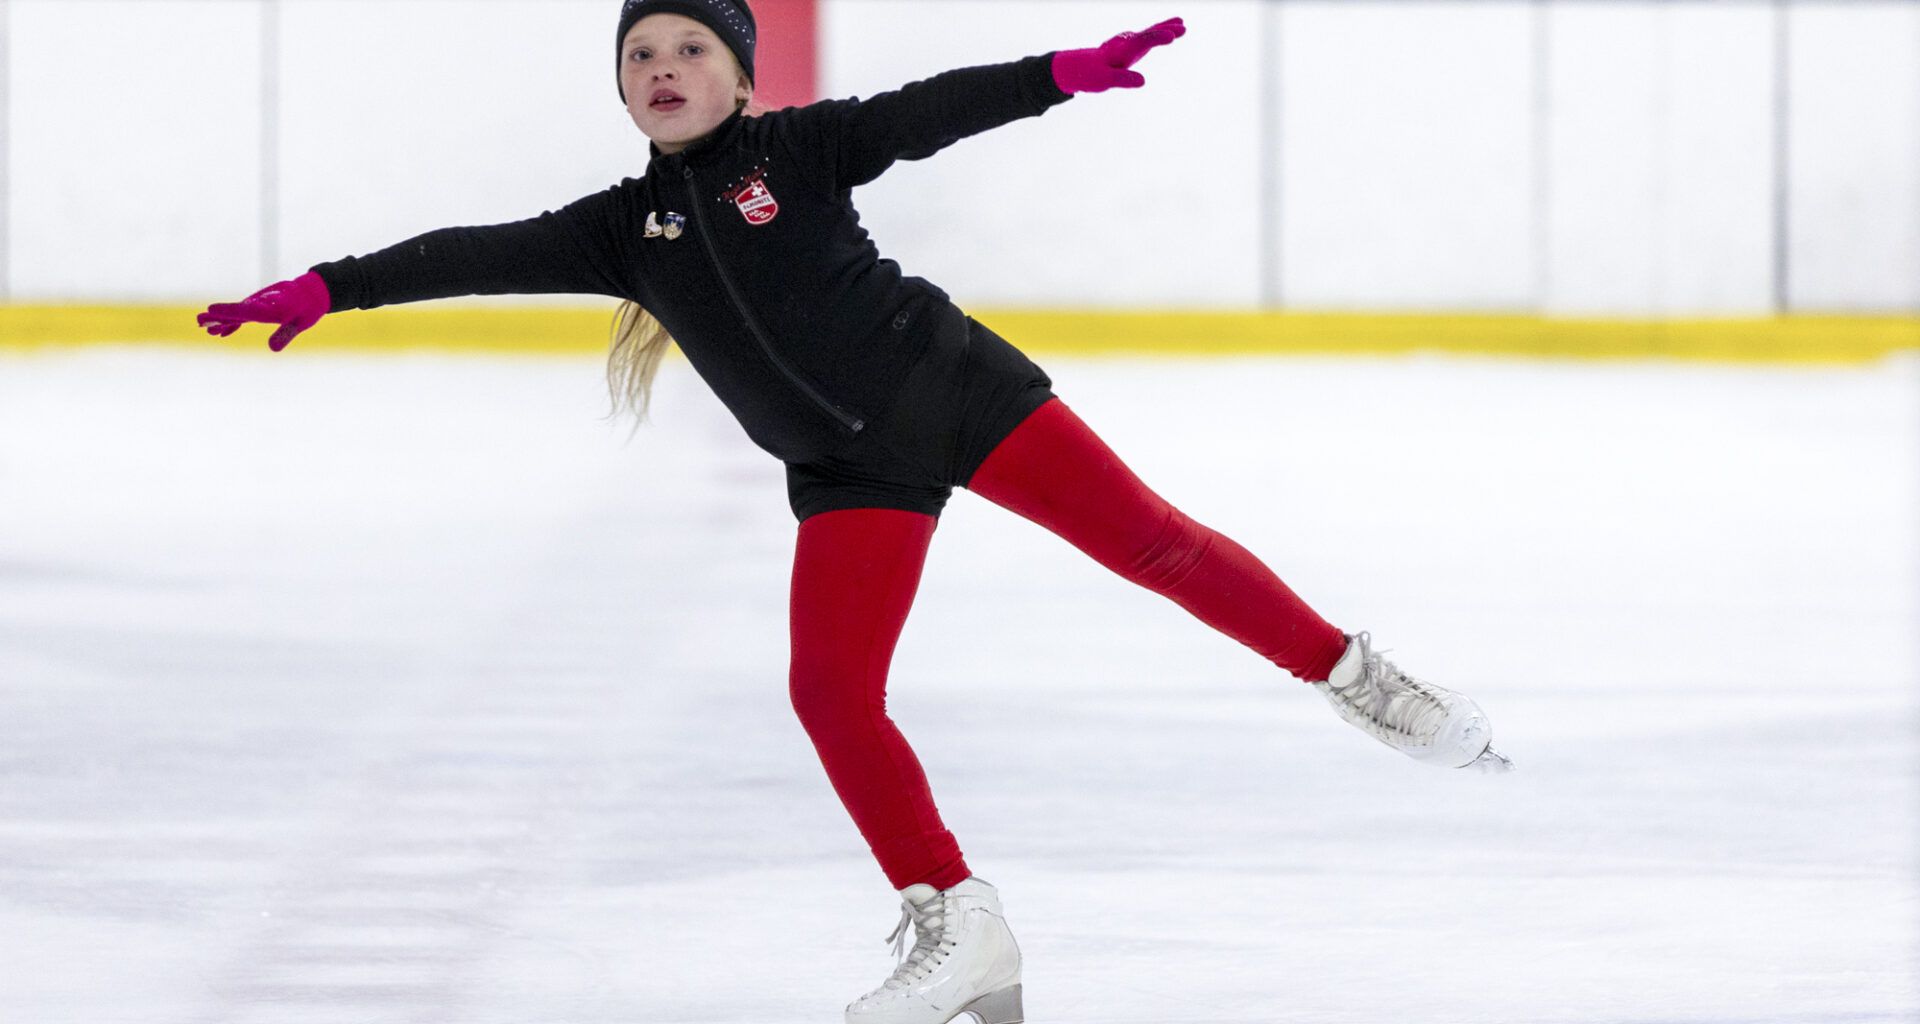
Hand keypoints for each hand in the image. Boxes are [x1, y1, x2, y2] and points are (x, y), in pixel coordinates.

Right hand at [197, 271, 330, 351]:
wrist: (312, 292)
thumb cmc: (308, 309)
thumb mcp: (301, 324)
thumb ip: (286, 334)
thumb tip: (272, 349)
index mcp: (271, 308)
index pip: (247, 311)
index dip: (229, 311)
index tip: (211, 310)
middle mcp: (261, 304)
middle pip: (237, 311)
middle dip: (218, 316)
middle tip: (198, 320)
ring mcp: (258, 305)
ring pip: (237, 313)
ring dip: (221, 320)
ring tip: (203, 328)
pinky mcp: (259, 308)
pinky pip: (242, 316)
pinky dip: (232, 323)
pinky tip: (221, 333)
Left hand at [1051, 17, 1185, 93]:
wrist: (1078, 67)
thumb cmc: (1090, 75)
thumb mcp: (1104, 81)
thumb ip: (1122, 79)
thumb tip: (1143, 81)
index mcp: (1120, 51)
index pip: (1141, 42)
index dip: (1157, 38)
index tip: (1172, 36)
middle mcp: (1125, 43)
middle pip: (1148, 34)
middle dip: (1165, 30)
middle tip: (1183, 27)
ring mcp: (1128, 43)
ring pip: (1149, 33)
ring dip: (1165, 28)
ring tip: (1182, 24)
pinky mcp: (1130, 46)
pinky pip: (1147, 37)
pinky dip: (1158, 32)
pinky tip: (1168, 32)